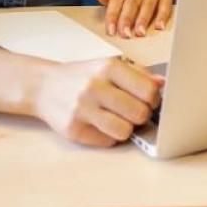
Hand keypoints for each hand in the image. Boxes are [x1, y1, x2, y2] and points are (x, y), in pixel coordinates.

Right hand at [32, 57, 162, 146]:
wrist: (44, 86)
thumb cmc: (83, 76)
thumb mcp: (110, 65)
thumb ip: (139, 74)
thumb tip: (162, 84)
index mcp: (109, 68)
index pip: (148, 90)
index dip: (155, 99)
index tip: (151, 100)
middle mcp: (95, 87)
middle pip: (139, 113)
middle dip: (142, 115)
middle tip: (136, 112)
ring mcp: (82, 110)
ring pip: (124, 131)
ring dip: (127, 128)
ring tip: (121, 119)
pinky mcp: (72, 130)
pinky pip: (106, 142)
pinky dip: (110, 136)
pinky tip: (103, 125)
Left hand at [91, 0, 172, 37]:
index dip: (113, 14)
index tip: (111, 30)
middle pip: (133, 0)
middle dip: (128, 19)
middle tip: (125, 34)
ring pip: (149, 3)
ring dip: (143, 20)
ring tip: (139, 33)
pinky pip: (166, 5)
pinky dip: (162, 16)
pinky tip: (158, 26)